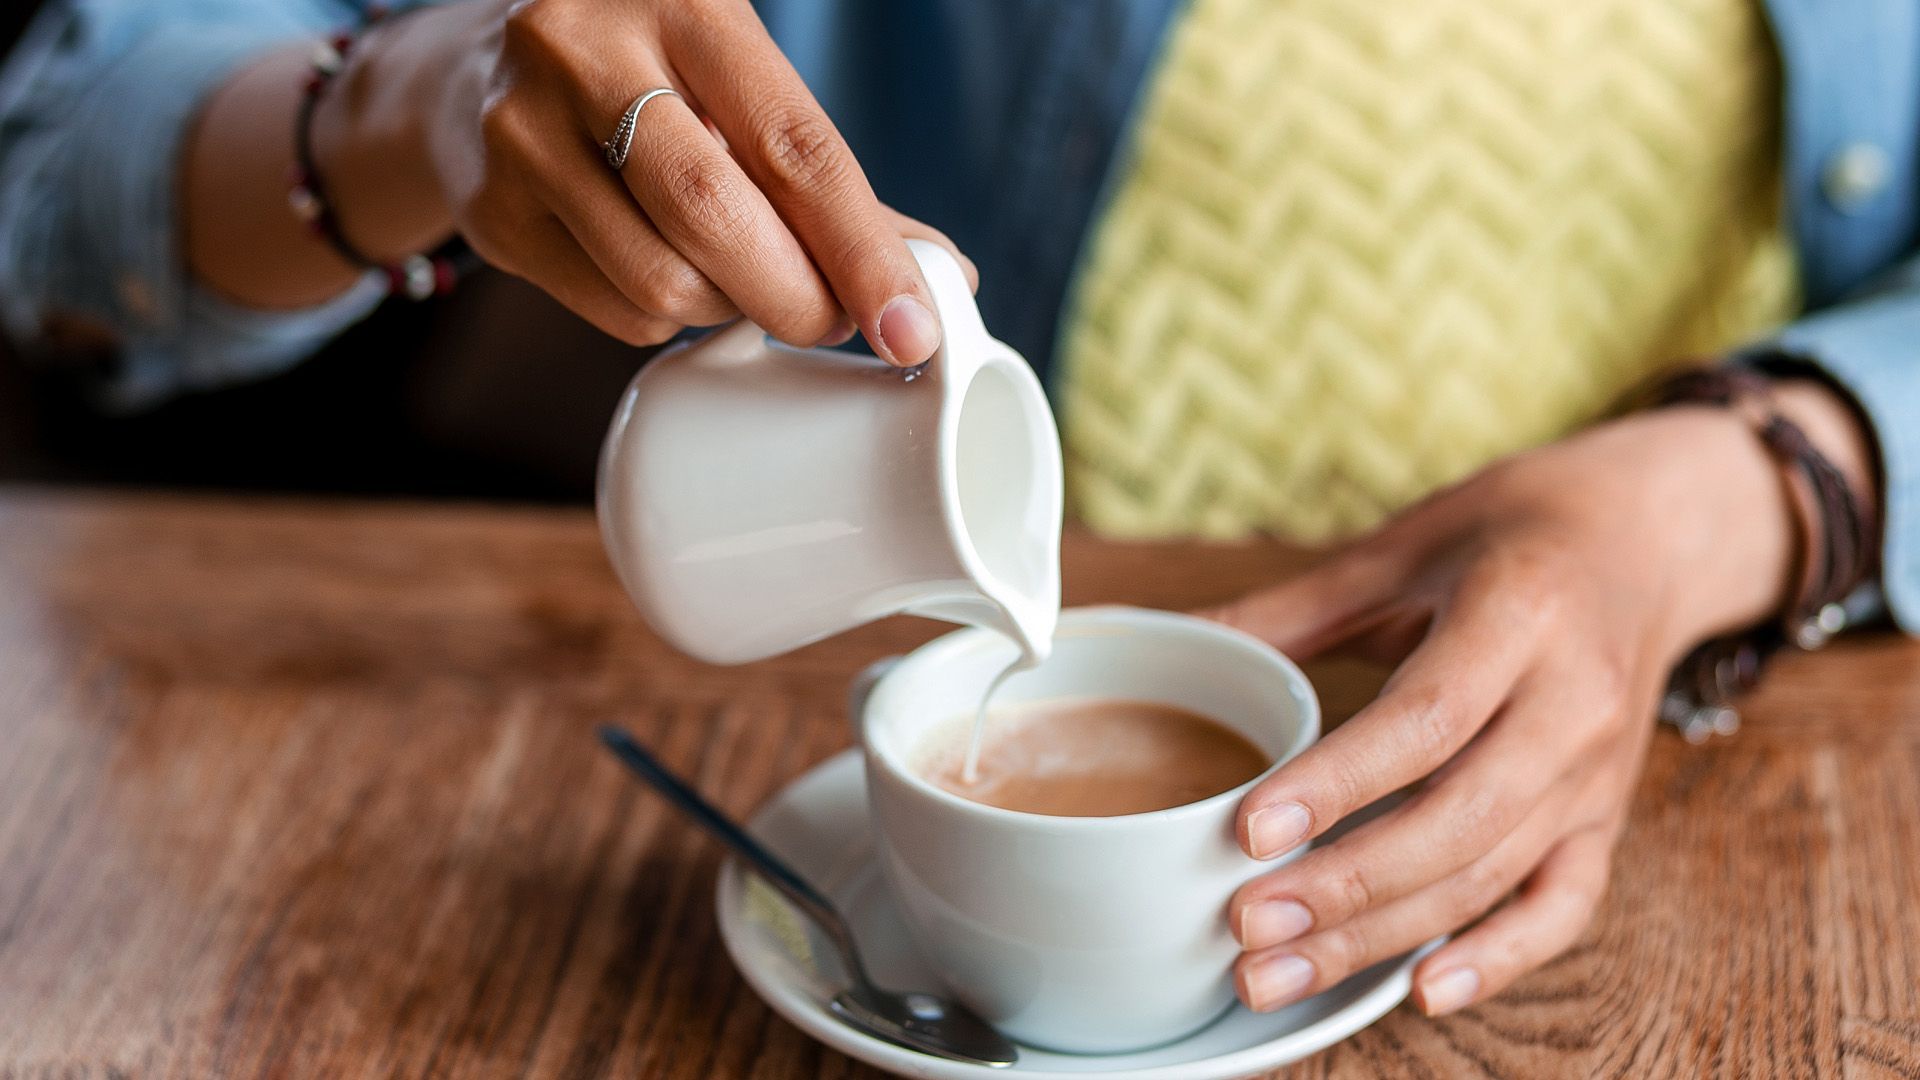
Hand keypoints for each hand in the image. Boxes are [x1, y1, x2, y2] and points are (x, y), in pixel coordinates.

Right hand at [342, 0, 969, 354]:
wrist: (477, 67)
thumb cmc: (646, 74)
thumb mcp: (735, 81)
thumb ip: (824, 172)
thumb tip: (936, 277)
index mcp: (685, 3)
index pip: (796, 146)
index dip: (862, 249)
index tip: (910, 326)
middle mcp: (588, 51)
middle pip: (717, 218)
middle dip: (797, 298)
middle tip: (827, 321)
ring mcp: (524, 131)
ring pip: (663, 282)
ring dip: (726, 308)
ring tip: (735, 276)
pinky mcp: (491, 212)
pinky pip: (617, 311)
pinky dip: (665, 317)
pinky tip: (665, 267)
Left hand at [1201, 395, 1846, 1016]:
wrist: (1647, 537)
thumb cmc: (1513, 532)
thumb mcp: (1402, 548)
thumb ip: (1291, 607)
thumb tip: (1175, 636)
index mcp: (1518, 616)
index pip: (1425, 720)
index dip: (1336, 784)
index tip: (1250, 830)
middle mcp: (1571, 704)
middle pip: (1457, 819)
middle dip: (1345, 886)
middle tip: (1245, 926)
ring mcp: (1597, 773)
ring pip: (1493, 875)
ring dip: (1385, 936)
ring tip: (1282, 971)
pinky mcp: (1608, 817)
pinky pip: (1562, 905)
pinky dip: (1499, 958)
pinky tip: (1421, 991)